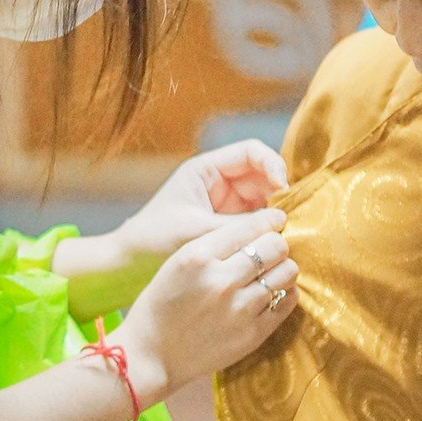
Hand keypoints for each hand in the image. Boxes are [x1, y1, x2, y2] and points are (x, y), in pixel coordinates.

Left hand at [57, 142, 289, 320]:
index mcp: (205, 171)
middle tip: (294, 216)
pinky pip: (257, 223)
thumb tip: (281, 222)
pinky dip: (269, 232)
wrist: (128, 267)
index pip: (251, 153)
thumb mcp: (196, 231)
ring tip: (289, 232)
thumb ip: (238, 226)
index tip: (284, 188)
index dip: (273, 165)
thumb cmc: (153, 241)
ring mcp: (226, 206)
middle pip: (264, 177)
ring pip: (265, 201)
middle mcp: (219, 184)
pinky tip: (278, 245)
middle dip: (281, 193)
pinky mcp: (228, 230)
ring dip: (278, 213)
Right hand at [109, 210, 297, 407]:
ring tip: (271, 273)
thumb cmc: (161, 305)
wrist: (152, 355)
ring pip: (287, 272)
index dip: (269, 221)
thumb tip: (260, 227)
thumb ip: (215, 244)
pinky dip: (285, 292)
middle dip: (276, 244)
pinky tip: (272, 293)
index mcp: (197, 257)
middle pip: (275, 247)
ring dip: (282, 268)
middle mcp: (221, 281)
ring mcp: (240, 309)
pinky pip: (288, 301)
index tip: (275, 221)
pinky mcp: (254, 334)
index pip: (251, 227)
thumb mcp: (177, 262)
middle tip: (271, 250)